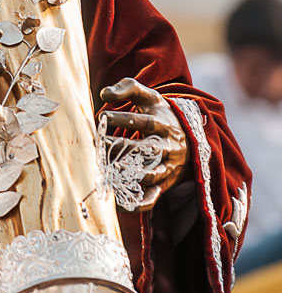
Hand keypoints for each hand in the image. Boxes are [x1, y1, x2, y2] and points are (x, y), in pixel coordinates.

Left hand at [100, 77, 190, 211]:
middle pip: (146, 149)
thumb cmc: (160, 114)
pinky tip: (123, 204)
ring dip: (130, 173)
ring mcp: (167, 167)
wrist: (191, 137)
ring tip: (109, 168)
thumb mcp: (149, 96)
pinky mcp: (165, 184)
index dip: (123, 119)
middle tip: (100, 142)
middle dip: (122, 146)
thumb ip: (127, 88)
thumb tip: (104, 93)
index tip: (102, 116)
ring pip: (151, 173)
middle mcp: (168, 147)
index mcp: (163, 124)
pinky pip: (155, 197)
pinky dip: (141, 203)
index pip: (144, 122)